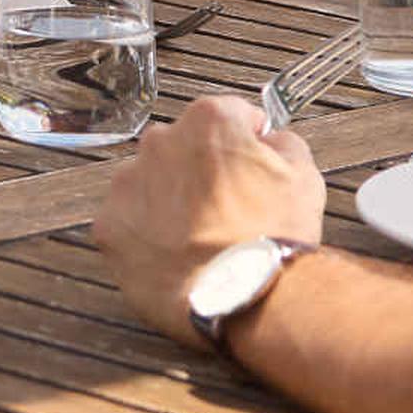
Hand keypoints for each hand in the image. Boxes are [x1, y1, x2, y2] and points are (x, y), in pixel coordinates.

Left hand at [96, 95, 323, 349]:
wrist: (242, 295)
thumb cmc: (276, 236)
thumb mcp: (304, 177)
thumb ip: (283, 144)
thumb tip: (268, 140)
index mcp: (208, 121)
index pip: (226, 117)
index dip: (244, 144)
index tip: (253, 168)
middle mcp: (159, 141)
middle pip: (181, 148)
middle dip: (200, 171)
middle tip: (225, 210)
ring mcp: (128, 183)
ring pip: (148, 183)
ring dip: (167, 201)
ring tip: (196, 239)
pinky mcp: (108, 225)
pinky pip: (126, 222)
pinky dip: (144, 235)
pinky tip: (171, 256)